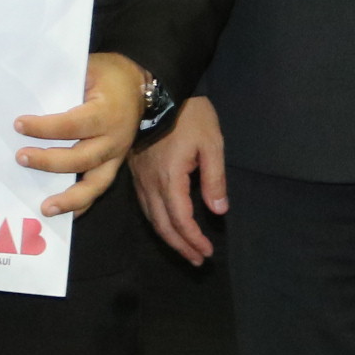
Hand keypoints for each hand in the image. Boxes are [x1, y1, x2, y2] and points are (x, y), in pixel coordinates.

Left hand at [17, 52, 147, 217]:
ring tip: (45, 207)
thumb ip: (63, 81)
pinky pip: (99, 188)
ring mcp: (116, 155)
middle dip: (49, 161)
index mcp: (106, 112)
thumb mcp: (87, 68)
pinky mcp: (114, 165)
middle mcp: (114, 138)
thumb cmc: (106, 75)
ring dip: (69, 198)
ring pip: (95, 183)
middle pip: (81, 158)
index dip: (45, 127)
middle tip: (21, 158)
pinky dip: (81, 204)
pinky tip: (63, 214)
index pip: (72, 125)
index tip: (19, 124)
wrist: (138, 83)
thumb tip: (25, 90)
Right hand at [135, 94, 227, 264]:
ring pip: (151, 218)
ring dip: (168, 238)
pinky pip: (145, 206)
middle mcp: (151, 184)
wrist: (157, 94)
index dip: (193, 239)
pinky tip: (166, 226)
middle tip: (197, 260)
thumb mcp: (211, 144)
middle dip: (181, 246)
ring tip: (185, 250)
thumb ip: (214, 179)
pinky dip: (157, 222)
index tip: (207, 252)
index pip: (181, 219)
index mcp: (170, 179)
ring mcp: (140, 179)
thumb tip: (218, 211)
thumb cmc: (189, 116)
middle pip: (163, 225)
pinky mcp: (136, 173)